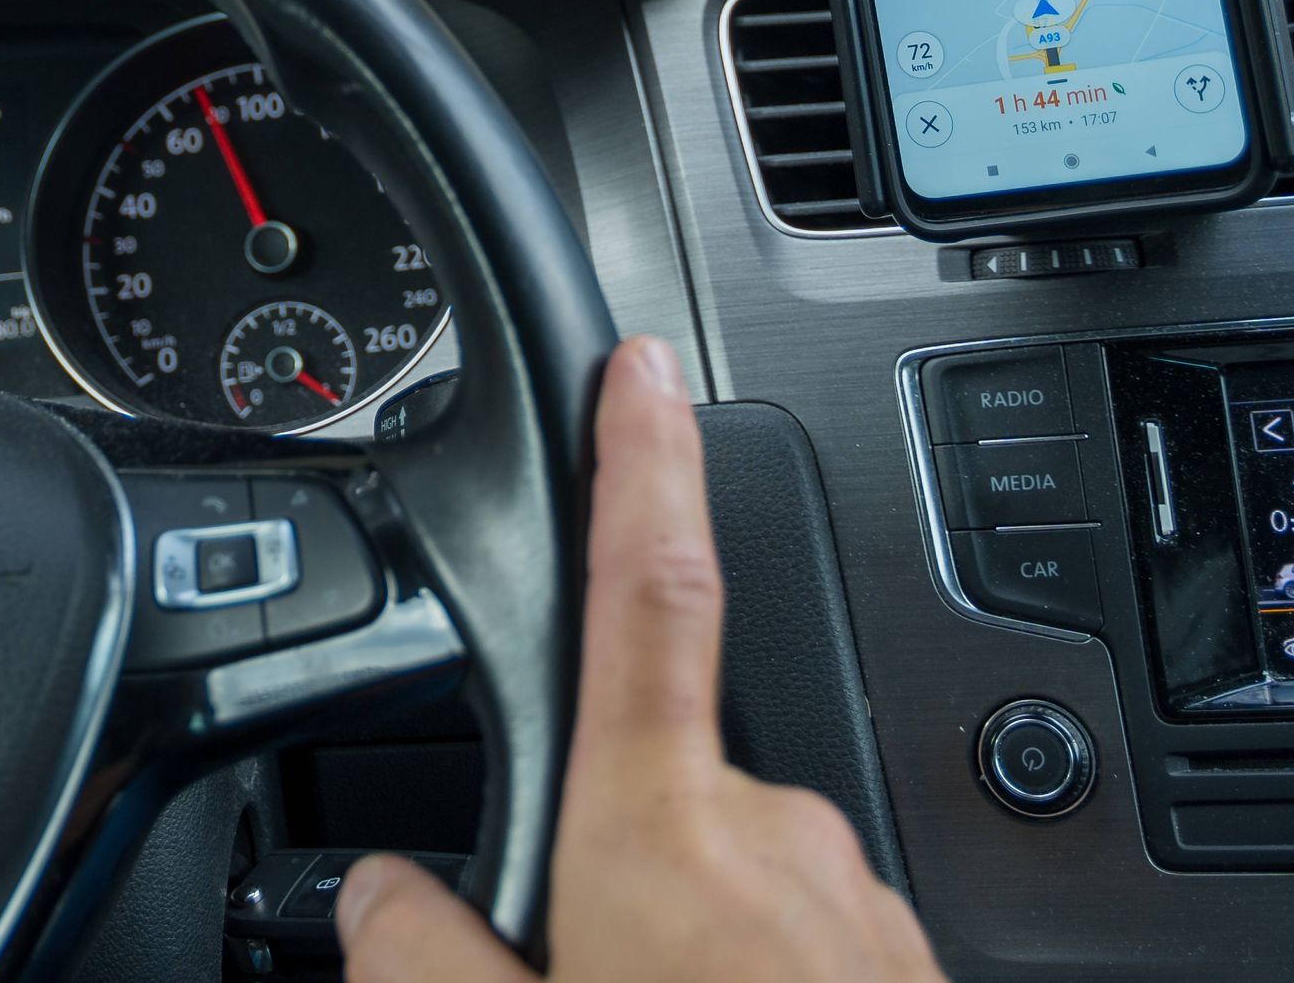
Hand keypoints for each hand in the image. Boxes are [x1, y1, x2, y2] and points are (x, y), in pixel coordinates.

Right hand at [337, 337, 945, 982]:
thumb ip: (424, 955)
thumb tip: (383, 901)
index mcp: (661, 836)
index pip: (649, 590)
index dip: (642, 465)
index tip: (643, 372)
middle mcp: (776, 838)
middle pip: (665, 784)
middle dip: (616, 858)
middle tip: (577, 965)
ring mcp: (857, 900)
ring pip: (735, 878)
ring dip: (689, 942)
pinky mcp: (910, 962)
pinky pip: (806, 942)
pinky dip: (754, 977)